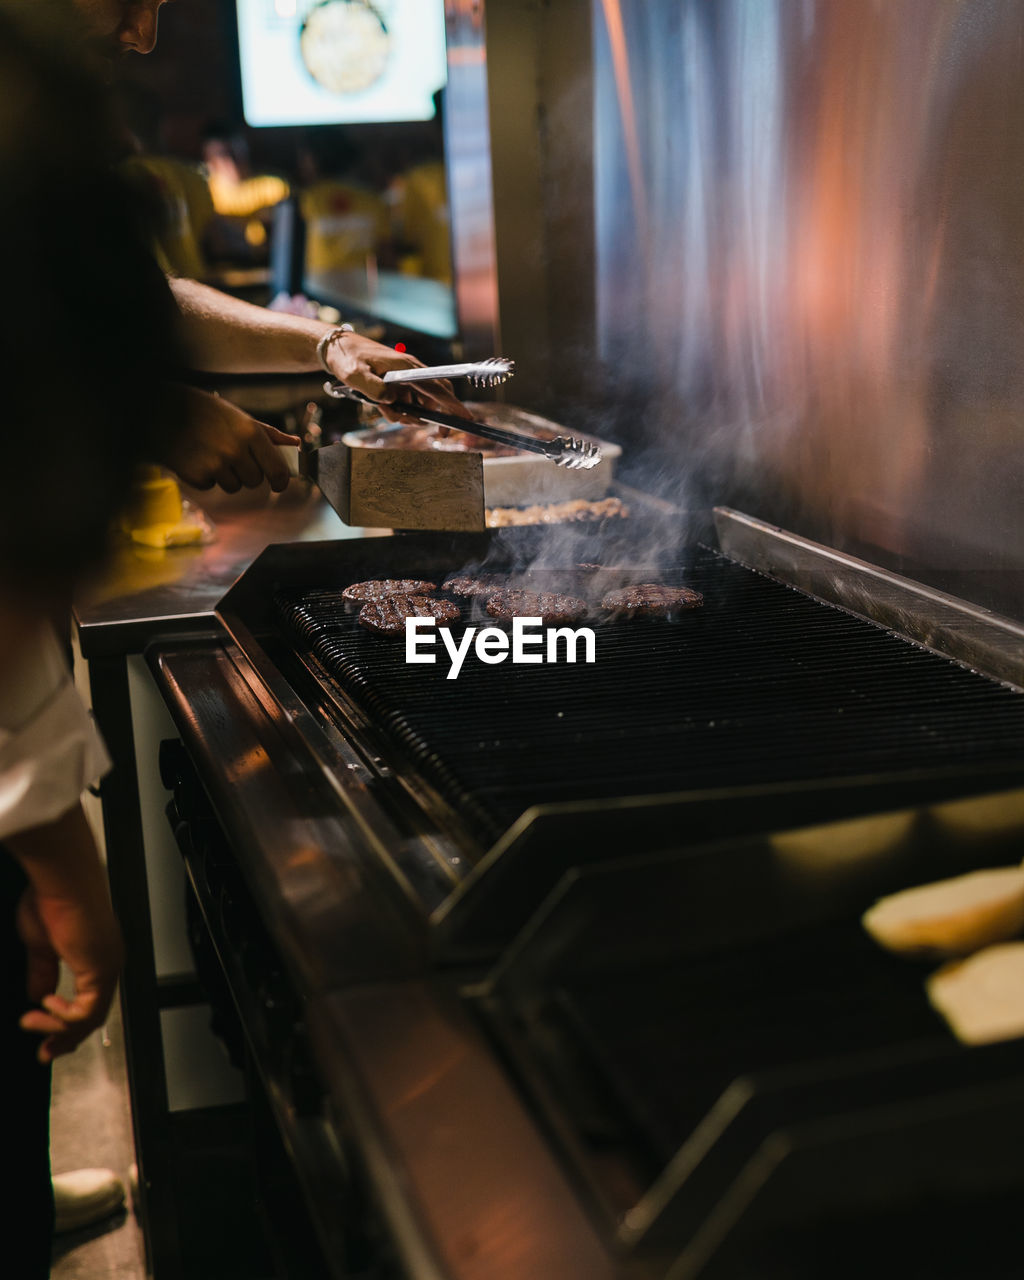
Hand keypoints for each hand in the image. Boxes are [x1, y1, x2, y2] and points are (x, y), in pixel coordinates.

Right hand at [11, 807, 122, 1063]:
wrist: (61, 879)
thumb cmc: (51, 898)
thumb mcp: (41, 945)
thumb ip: (43, 972)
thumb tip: (37, 995)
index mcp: (95, 956)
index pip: (89, 1003)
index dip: (66, 1025)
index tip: (44, 1040)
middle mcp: (107, 963)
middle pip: (93, 1017)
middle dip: (65, 1038)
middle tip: (44, 1053)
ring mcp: (108, 966)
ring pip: (91, 1018)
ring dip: (59, 1029)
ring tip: (32, 1022)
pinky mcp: (102, 968)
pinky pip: (88, 1010)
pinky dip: (65, 1016)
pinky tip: (46, 1004)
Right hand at [163, 386, 299, 493]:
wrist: (161, 411)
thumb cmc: (203, 411)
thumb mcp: (238, 416)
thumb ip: (268, 434)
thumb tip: (295, 444)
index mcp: (250, 433)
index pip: (278, 470)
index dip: (281, 481)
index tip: (279, 483)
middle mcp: (236, 451)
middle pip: (255, 481)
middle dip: (248, 472)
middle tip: (232, 455)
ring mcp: (216, 466)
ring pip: (235, 486)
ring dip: (226, 475)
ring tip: (211, 453)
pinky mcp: (197, 477)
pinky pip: (212, 486)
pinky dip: (206, 476)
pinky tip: (197, 457)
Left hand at [322, 332, 472, 422]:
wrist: (337, 348)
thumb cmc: (346, 358)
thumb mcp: (354, 375)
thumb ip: (373, 389)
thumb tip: (392, 401)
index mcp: (406, 368)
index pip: (437, 387)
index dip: (453, 405)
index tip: (465, 419)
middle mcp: (411, 371)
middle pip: (437, 397)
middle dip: (438, 416)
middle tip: (439, 434)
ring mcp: (406, 378)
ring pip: (421, 403)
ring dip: (410, 415)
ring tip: (388, 412)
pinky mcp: (398, 383)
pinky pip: (408, 402)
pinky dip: (399, 411)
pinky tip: (384, 408)